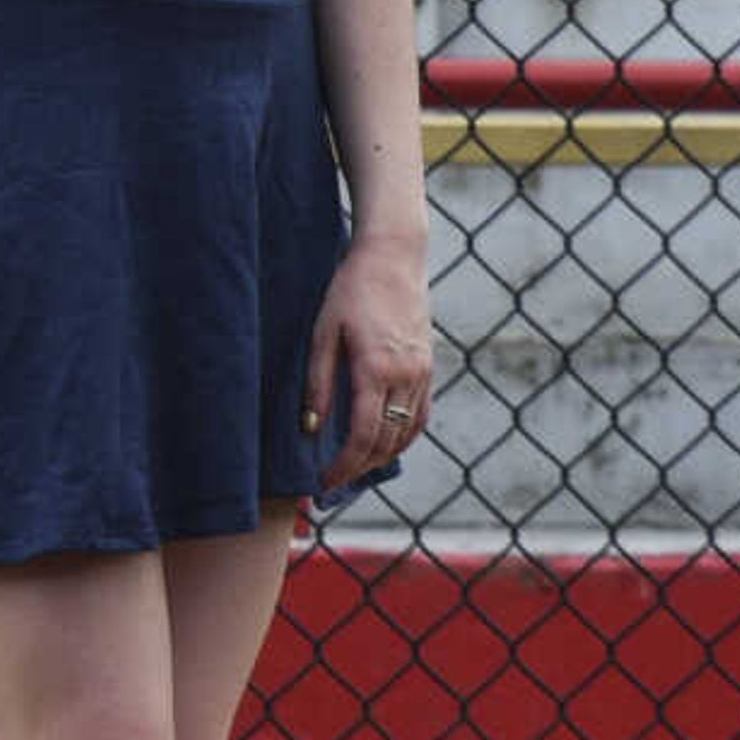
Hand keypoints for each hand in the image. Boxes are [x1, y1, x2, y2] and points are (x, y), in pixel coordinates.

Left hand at [304, 234, 431, 496]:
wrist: (393, 256)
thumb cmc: (351, 290)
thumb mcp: (323, 333)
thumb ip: (318, 383)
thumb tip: (311, 428)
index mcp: (376, 369)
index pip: (362, 436)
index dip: (342, 466)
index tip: (322, 482)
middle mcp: (405, 376)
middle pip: (385, 442)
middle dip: (358, 469)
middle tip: (332, 482)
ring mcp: (422, 372)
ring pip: (407, 434)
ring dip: (380, 458)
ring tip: (353, 468)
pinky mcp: (428, 367)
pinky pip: (420, 416)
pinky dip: (403, 438)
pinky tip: (383, 444)